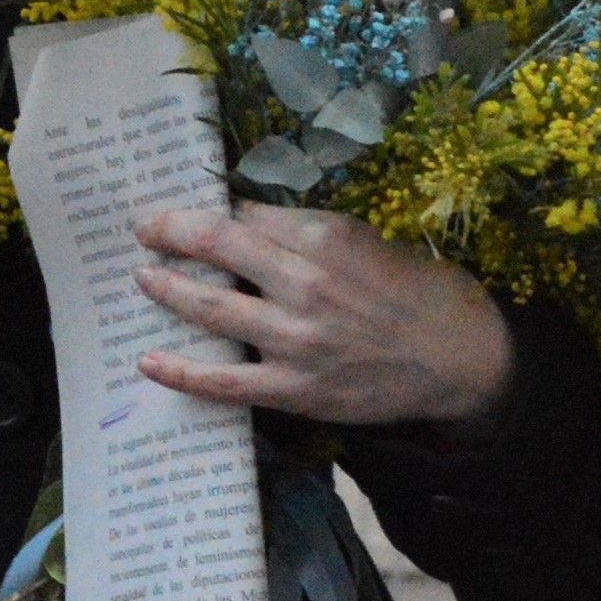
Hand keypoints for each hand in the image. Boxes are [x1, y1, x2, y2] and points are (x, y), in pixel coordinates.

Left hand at [131, 204, 516, 433]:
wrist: (458, 359)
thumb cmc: (419, 292)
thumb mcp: (368, 241)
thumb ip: (310, 235)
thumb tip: (252, 227)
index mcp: (325, 237)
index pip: (246, 217)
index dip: (212, 212)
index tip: (189, 212)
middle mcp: (304, 283)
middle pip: (217, 246)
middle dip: (171, 232)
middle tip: (144, 228)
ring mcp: (296, 339)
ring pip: (211, 308)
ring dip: (168, 288)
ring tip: (142, 276)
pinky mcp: (295, 388)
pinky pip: (224, 381)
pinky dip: (182, 372)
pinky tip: (150, 362)